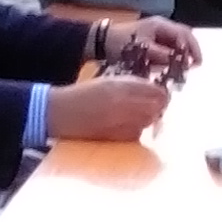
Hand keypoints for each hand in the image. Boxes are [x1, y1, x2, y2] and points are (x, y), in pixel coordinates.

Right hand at [45, 78, 168, 142]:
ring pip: (147, 123)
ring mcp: (121, 124)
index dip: (160, 95)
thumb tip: (158, 94)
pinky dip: (134, 131)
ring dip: (144, 119)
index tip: (158, 96)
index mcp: (122, 87)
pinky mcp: (116, 139)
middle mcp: (124, 105)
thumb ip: (134, 86)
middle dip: (155, 108)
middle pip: (157, 109)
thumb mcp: (109, 82)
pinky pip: (136, 135)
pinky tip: (120, 127)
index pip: (158, 93)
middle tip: (145, 107)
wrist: (60, 114)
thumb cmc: (84, 95)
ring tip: (129, 116)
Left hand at [122, 16, 199, 71]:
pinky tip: (172, 66)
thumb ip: (162, 55)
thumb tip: (181, 62)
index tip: (197, 63)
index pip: (184, 34)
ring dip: (182, 54)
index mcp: (160, 25)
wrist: (103, 41)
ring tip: (184, 68)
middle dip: (190, 51)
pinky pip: (168, 47)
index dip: (193, 48)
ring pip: (177, 42)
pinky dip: (173, 55)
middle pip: (184, 37)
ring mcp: (157, 32)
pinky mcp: (153, 40)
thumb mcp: (142, 49)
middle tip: (194, 67)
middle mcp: (162, 26)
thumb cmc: (121, 43)